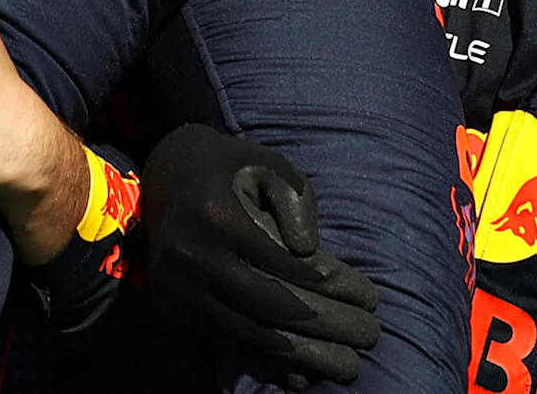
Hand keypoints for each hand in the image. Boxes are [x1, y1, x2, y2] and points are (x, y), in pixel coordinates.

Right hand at [139, 124, 382, 385]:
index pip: (284, 262)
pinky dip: (269, 359)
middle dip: (327, 326)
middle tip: (370, 335)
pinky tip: (305, 372)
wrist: (165, 177)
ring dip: (304, 355)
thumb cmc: (231, 170)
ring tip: (349, 364)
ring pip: (250, 333)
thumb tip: (308, 252)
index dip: (331, 284)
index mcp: (217, 215)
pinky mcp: (171, 309)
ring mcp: (177, 288)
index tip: (371, 297)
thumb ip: (296, 201)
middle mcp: (192, 256)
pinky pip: (227, 342)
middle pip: (270, 305)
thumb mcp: (269, 165)